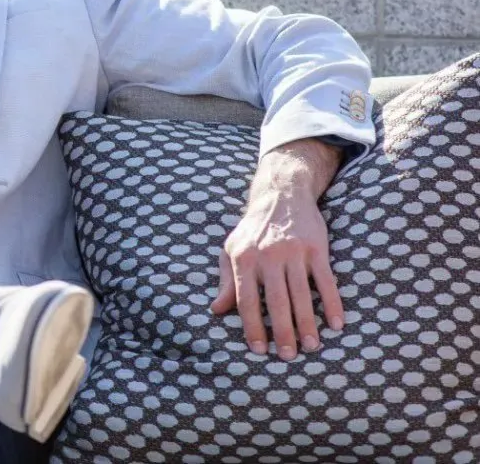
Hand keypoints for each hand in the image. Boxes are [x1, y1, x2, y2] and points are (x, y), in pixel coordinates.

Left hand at [210, 138, 345, 359]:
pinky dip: (332, 304)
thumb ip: (225, 281)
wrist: (281, 196)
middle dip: (282, 332)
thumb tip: (216, 310)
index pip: (246, 300)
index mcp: (243, 259)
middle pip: (276, 302)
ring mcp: (294, 252)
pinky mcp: (317, 248)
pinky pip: (326, 281)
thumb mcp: (231, 251)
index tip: (259, 349)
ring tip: (311, 346)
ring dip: (308, 324)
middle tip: (288, 356)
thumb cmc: (252, 230)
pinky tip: (336, 324)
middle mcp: (268, 256)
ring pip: (302, 295)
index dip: (252, 327)